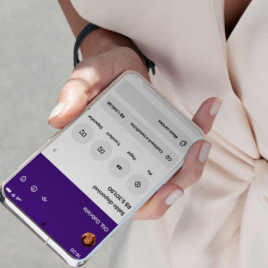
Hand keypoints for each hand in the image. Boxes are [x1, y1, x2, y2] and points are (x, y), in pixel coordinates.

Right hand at [47, 40, 220, 219]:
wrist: (115, 61)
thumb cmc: (96, 78)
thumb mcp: (83, 80)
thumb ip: (72, 95)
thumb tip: (57, 118)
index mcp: (102, 165)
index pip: (122, 202)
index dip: (145, 207)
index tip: (164, 194)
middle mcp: (129, 165)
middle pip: (155, 193)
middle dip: (174, 187)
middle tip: (186, 167)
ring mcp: (151, 153)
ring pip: (176, 174)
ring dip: (193, 163)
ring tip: (201, 141)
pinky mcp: (167, 136)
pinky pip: (188, 139)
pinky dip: (201, 125)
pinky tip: (210, 104)